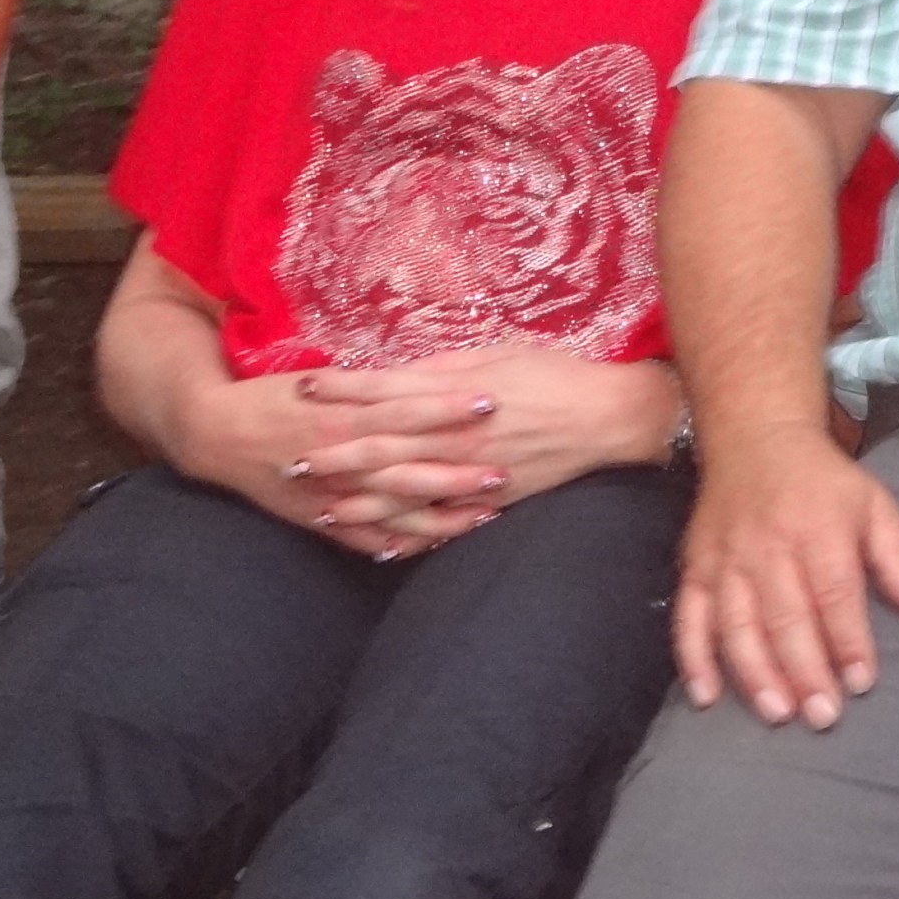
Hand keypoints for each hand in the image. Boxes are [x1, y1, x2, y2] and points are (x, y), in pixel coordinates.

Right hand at [170, 364, 497, 560]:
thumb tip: (428, 372)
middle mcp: (339, 455)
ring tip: (485, 516)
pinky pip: (364, 538)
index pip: (407, 408)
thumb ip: (376, 384)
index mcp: (344, 413)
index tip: (491, 401)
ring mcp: (330, 494)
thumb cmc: (276, 396)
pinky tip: (432, 546)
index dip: (448, 406)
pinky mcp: (318, 519)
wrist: (214, 432)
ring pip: (394, 510)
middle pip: (408, 466)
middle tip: (504, 471)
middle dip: (457, 472)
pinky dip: (397, 543)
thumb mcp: (326, 379)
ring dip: (440, 516)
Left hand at [292, 348, 680, 513]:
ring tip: (320, 508)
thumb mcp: (500, 353)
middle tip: (290, 460)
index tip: (303, 387)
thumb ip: (447, 365)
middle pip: (381, 445)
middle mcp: (456, 435)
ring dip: (359, 500)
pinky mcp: (489, 499)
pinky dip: (408, 535)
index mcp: (456, 392)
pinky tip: (378, 545)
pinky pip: (440, 523)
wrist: (608, 417)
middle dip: (334, 452)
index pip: (385, 389)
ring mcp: (470, 471)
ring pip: (403, 491)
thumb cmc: (556, 374)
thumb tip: (403, 370)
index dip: (342, 389)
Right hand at [673, 419, 898, 730]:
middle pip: (786, 616)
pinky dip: (693, 659)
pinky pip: (689, 618)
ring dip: (755, 674)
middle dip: (805, 671)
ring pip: (737, 624)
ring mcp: (727, 559)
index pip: (835, 592)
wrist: (756, 438)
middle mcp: (769, 546)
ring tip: (778, 713)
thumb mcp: (874, 502)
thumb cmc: (824, 482)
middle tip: (823, 716)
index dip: (848, 640)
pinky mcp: (695, 567)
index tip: (861, 682)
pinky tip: (706, 696)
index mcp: (819, 529)